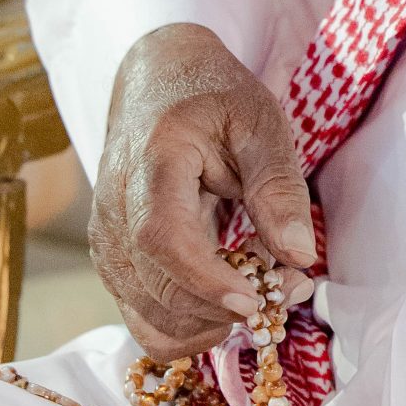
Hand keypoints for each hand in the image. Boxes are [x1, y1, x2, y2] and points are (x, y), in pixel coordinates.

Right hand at [88, 23, 317, 356]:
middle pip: (155, 286)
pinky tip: (228, 306)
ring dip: (209, 324)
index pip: (162, 238)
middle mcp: (114, 207)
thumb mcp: (260, 123)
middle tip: (288, 291)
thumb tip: (299, 256)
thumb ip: (279, 187)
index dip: (205, 280)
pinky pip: (142, 316)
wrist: (157, 79)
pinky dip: (187, 326)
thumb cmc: (213, 96)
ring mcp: (106, 238)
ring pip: (146, 314)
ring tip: (265, 295)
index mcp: (152, 162)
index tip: (255, 301)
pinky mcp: (113, 259)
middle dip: (224, 308)